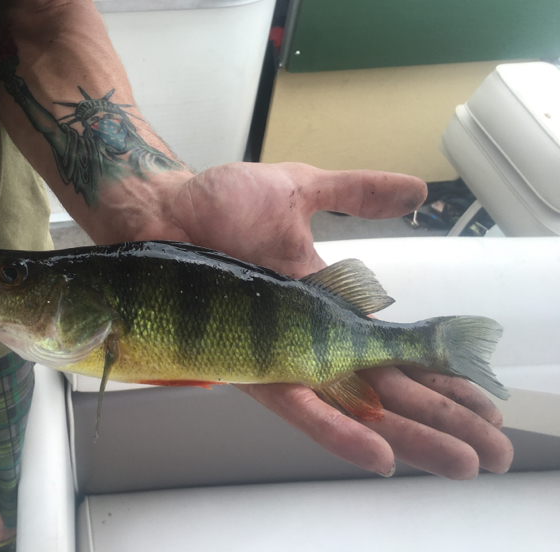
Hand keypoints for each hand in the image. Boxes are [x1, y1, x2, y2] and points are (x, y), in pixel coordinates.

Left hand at [144, 162, 512, 478]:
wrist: (162, 211)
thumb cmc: (220, 205)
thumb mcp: (302, 190)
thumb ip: (358, 193)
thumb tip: (418, 193)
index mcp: (326, 302)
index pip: (394, 346)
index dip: (440, 371)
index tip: (484, 394)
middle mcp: (308, 336)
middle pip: (386, 385)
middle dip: (441, 416)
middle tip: (492, 451)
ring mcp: (281, 353)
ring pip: (355, 405)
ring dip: (409, 434)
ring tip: (460, 463)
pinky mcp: (247, 364)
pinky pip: (297, 402)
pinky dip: (337, 428)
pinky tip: (380, 454)